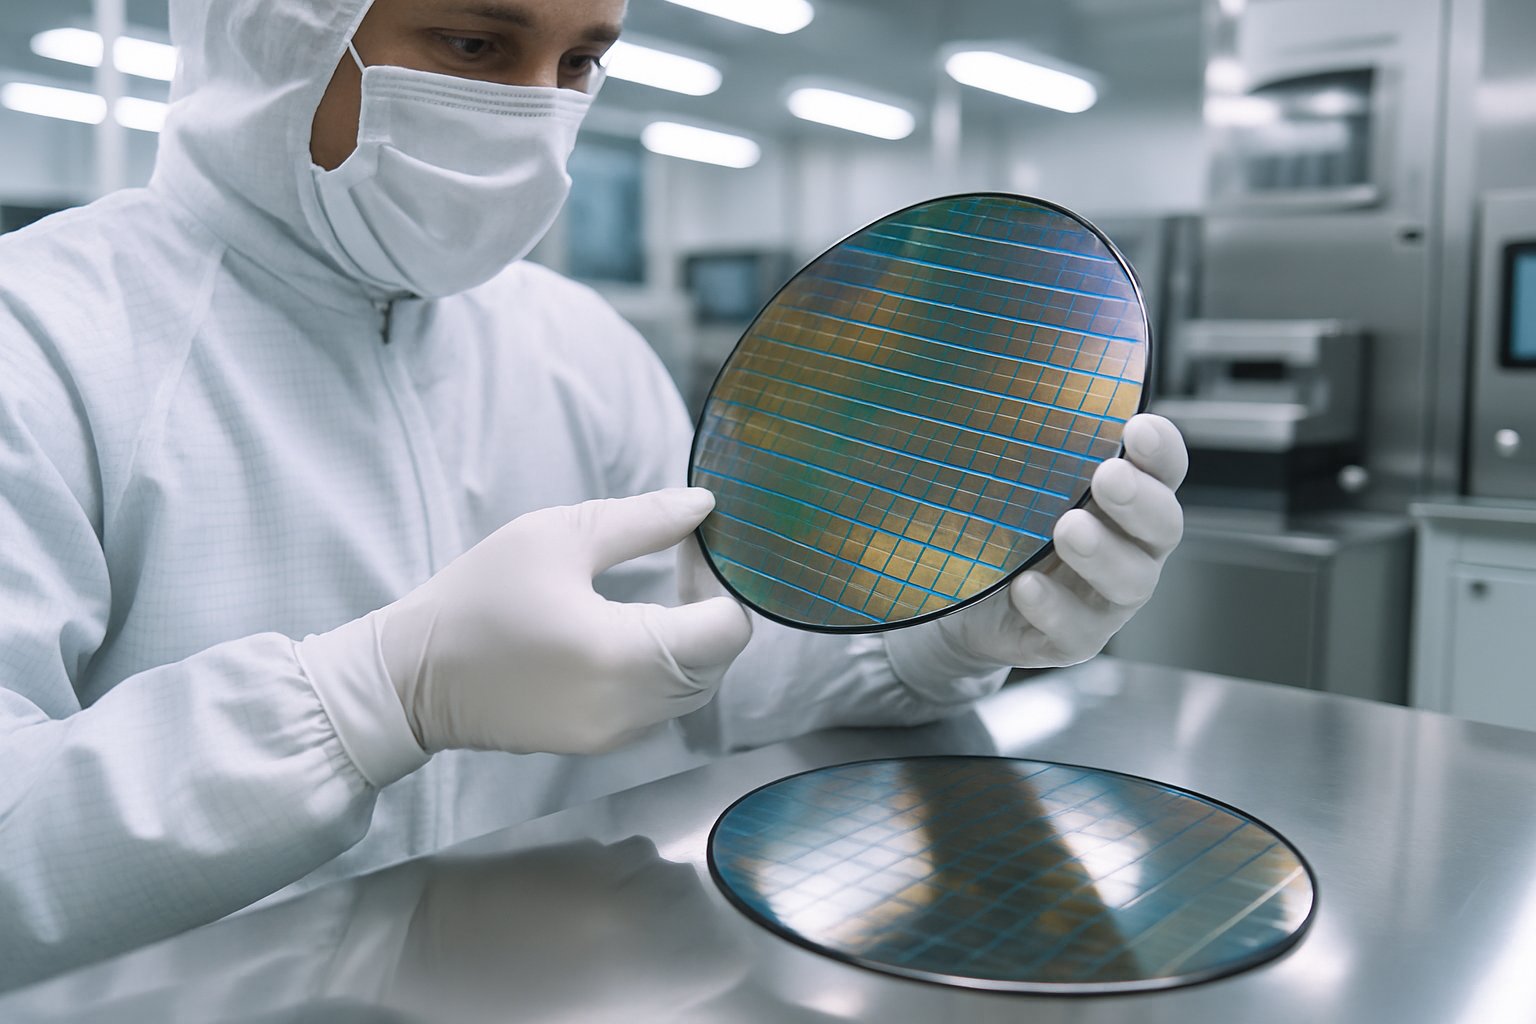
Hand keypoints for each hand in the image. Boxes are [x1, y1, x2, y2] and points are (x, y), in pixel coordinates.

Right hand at [379, 488, 751, 754]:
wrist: (410, 678)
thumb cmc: (477, 599)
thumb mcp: (556, 537)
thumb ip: (641, 521)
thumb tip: (703, 506)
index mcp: (624, 654)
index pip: (728, 630)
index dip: (722, 585)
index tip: (693, 552)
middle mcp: (630, 706)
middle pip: (718, 663)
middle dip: (711, 612)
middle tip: (680, 565)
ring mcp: (616, 734)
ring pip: (694, 690)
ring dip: (691, 644)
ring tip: (655, 597)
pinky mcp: (598, 744)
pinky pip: (660, 708)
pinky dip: (664, 671)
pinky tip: (630, 634)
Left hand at [893, 414, 1186, 676]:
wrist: (960, 603)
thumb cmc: (1001, 527)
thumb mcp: (1015, 480)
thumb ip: (1030, 444)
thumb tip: (1007, 372)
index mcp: (1124, 499)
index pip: (1163, 470)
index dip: (1161, 450)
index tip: (1138, 426)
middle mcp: (1129, 547)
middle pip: (1164, 525)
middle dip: (1141, 500)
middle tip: (1108, 475)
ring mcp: (1106, 598)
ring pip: (1131, 581)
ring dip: (1104, 554)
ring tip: (1068, 528)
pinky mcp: (1073, 638)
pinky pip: (1076, 630)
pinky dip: (1054, 607)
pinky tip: (1027, 586)